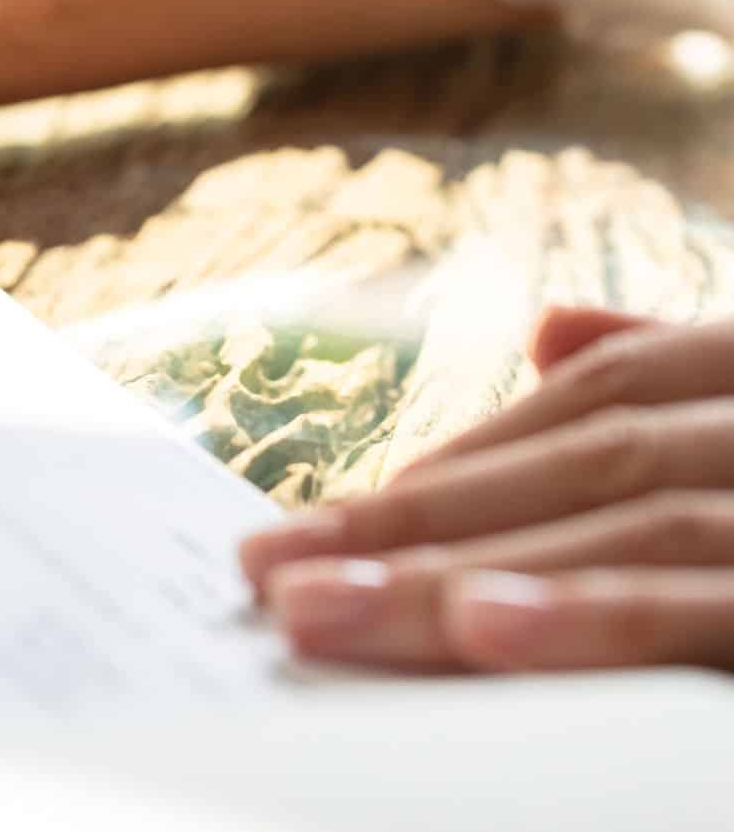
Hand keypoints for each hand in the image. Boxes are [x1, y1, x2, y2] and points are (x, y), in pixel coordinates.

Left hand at [240, 306, 733, 671]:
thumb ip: (680, 384)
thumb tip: (551, 330)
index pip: (601, 401)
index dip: (461, 458)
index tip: (329, 518)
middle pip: (588, 462)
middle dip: (417, 518)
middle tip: (265, 566)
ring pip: (629, 527)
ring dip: (461, 561)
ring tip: (316, 602)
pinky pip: (709, 607)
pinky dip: (597, 614)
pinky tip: (476, 624)